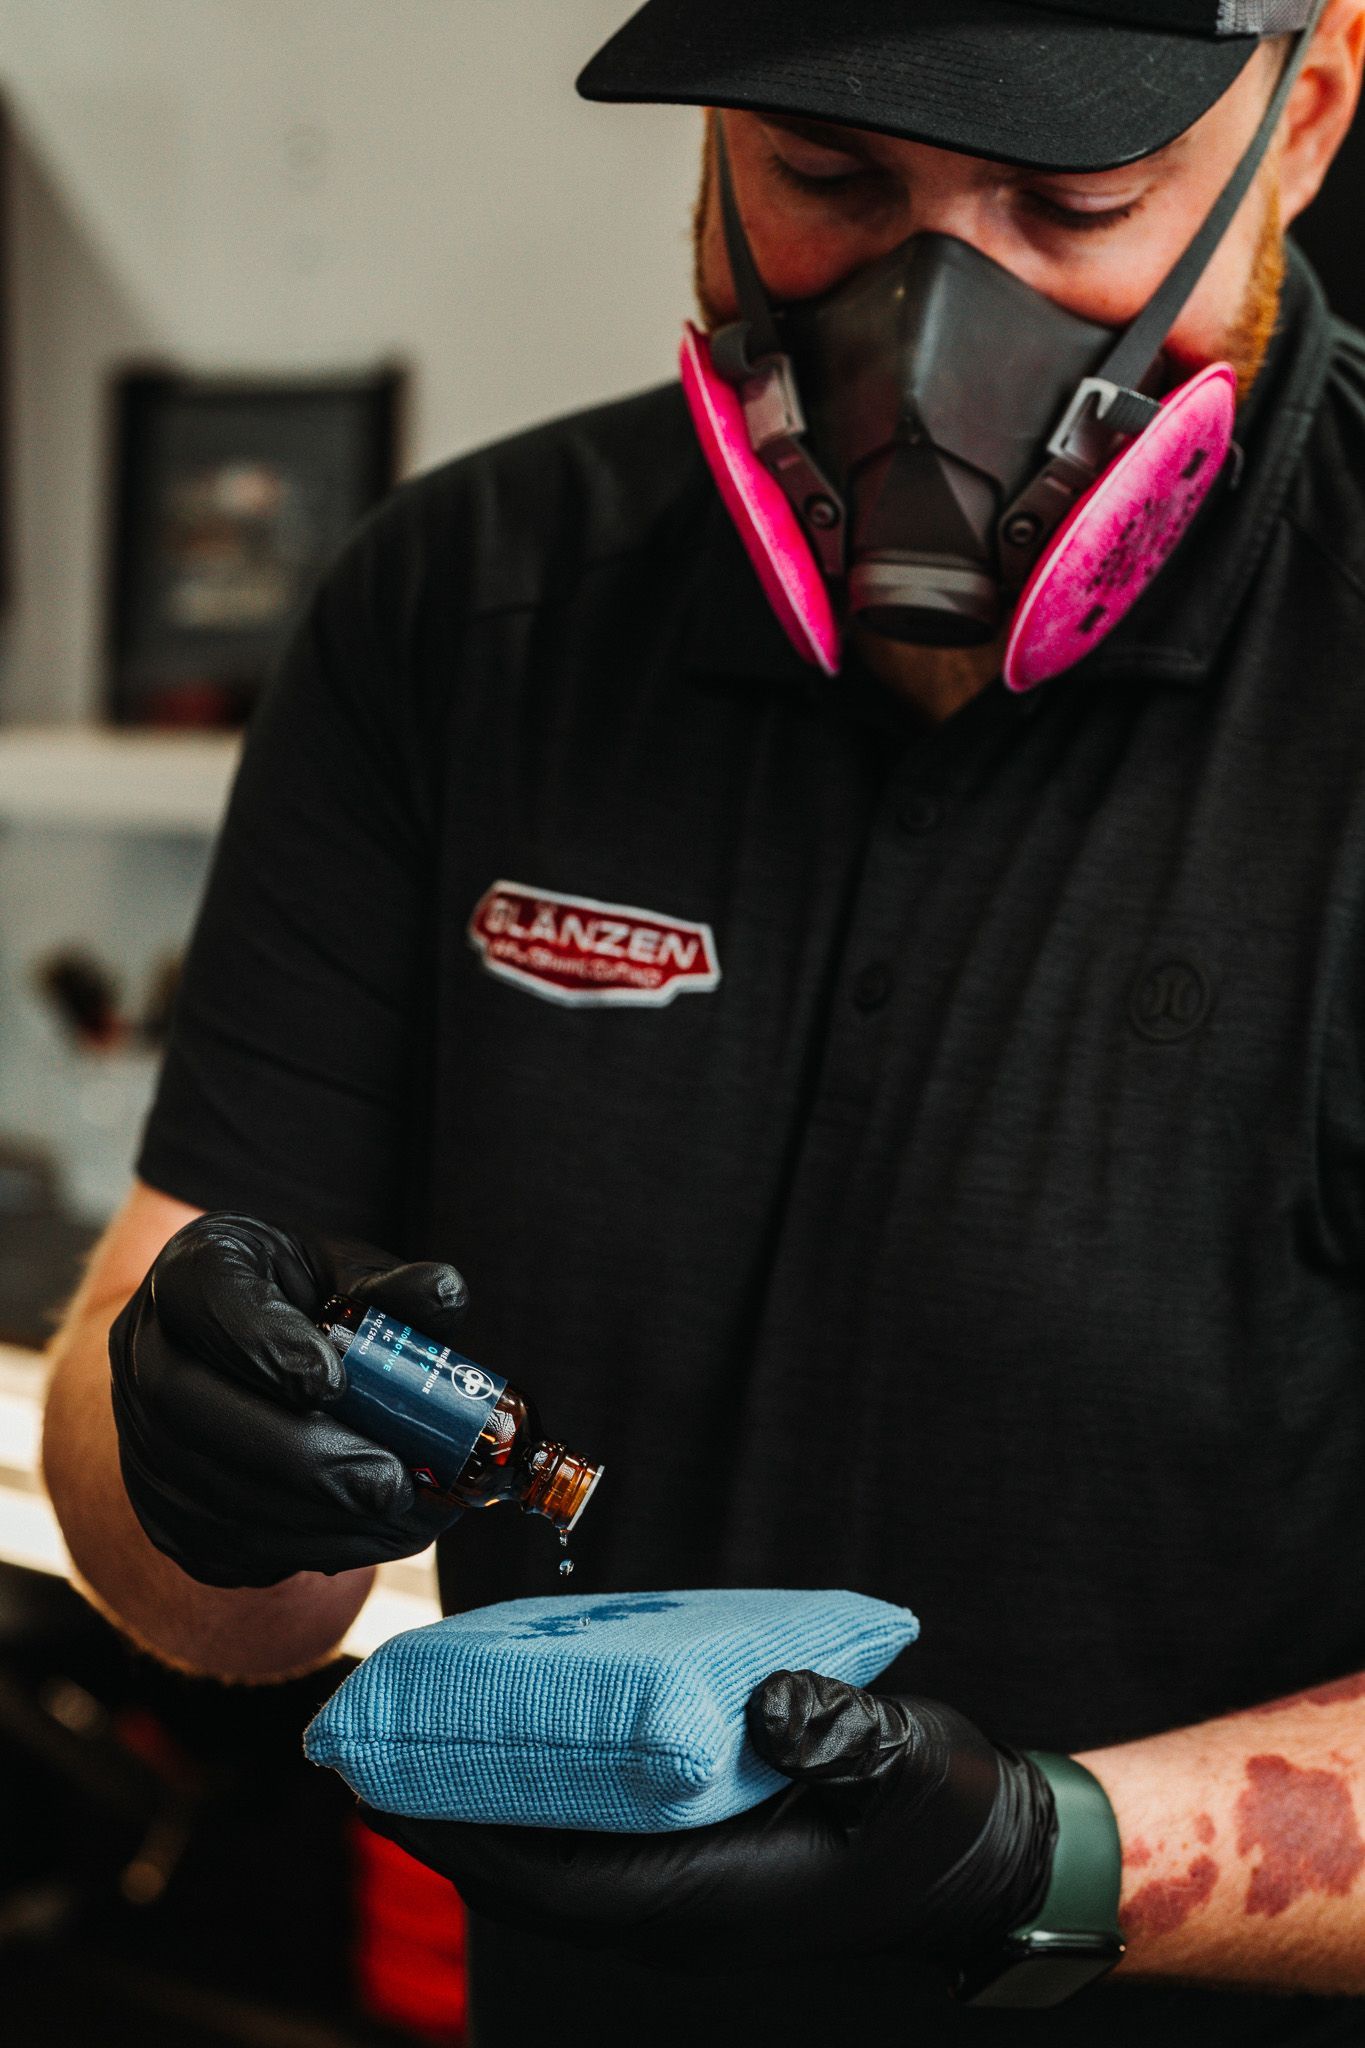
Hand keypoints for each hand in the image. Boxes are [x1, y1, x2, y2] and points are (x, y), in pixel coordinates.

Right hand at [110, 1211, 470, 1588]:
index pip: (204, 1297)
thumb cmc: (306, 1305)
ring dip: (313, 1518)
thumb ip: (392, 1286)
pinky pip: (222, 1549)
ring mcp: (141, 1441)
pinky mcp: (161, 1514)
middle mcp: (145, 1352)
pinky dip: (304, 1550)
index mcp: (191, 1272)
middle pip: (189, 1409)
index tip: (334, 1383)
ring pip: (205, 1494)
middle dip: (298, 1456)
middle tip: (388, 1482)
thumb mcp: (348, 1274)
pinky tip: (371, 1536)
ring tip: (403, 1516)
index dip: (262, 1344)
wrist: (247, 1364)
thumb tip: (444, 1292)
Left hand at [357, 1670, 1056, 1983]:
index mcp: (709, 1898)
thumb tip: (762, 1704)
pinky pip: (597, 1832)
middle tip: (366, 1740)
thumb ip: (836, 1734)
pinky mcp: (701, 1857)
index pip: (553, 1879)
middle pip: (530, 1868)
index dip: (460, 1836)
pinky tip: (525, 1735)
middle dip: (444, 1813)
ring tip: (419, 1730)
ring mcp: (687, 1884)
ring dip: (486, 1801)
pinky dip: (544, 1790)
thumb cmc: (945, 1821)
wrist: (991, 1858)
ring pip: (556, 1853)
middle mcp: (679, 1903)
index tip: (379, 1785)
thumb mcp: (903, 1767)